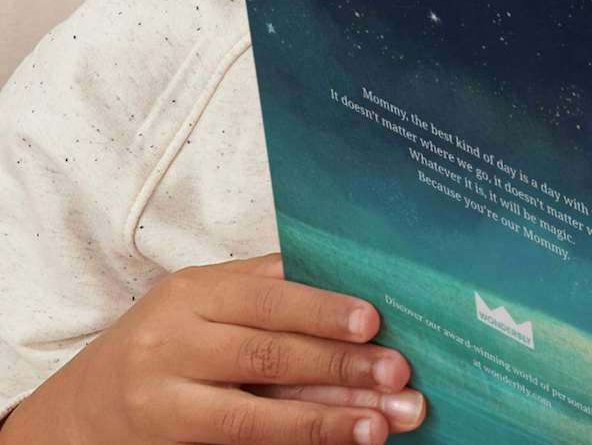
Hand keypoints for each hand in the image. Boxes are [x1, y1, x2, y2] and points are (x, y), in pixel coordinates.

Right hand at [4, 253, 425, 443]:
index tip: (373, 321)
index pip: (267, 296)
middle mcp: (172, 344)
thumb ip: (263, 290)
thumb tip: (353, 281)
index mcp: (192, 292)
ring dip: (324, 421)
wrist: (74, 414)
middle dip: (339, 367)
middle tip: (398, 375)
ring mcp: (163, 404)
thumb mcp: (200, 301)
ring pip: (253, 415)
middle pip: (266, 355)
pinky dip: (291, 444)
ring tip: (379, 425)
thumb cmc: (160, 342)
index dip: (321, 310)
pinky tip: (333, 444)